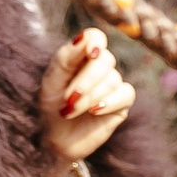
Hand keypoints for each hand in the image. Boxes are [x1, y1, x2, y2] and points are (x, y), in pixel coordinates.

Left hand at [37, 29, 136, 165]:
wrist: (55, 139)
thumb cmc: (51, 106)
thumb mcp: (51, 81)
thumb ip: (66, 58)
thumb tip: (83, 38)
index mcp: (80, 57)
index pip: (96, 37)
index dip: (95, 42)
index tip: (89, 54)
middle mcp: (99, 68)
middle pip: (105, 60)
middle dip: (85, 81)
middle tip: (68, 98)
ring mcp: (113, 85)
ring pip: (112, 80)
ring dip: (89, 97)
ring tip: (71, 111)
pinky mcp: (122, 103)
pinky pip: (125, 94)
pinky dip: (109, 102)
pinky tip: (94, 111)